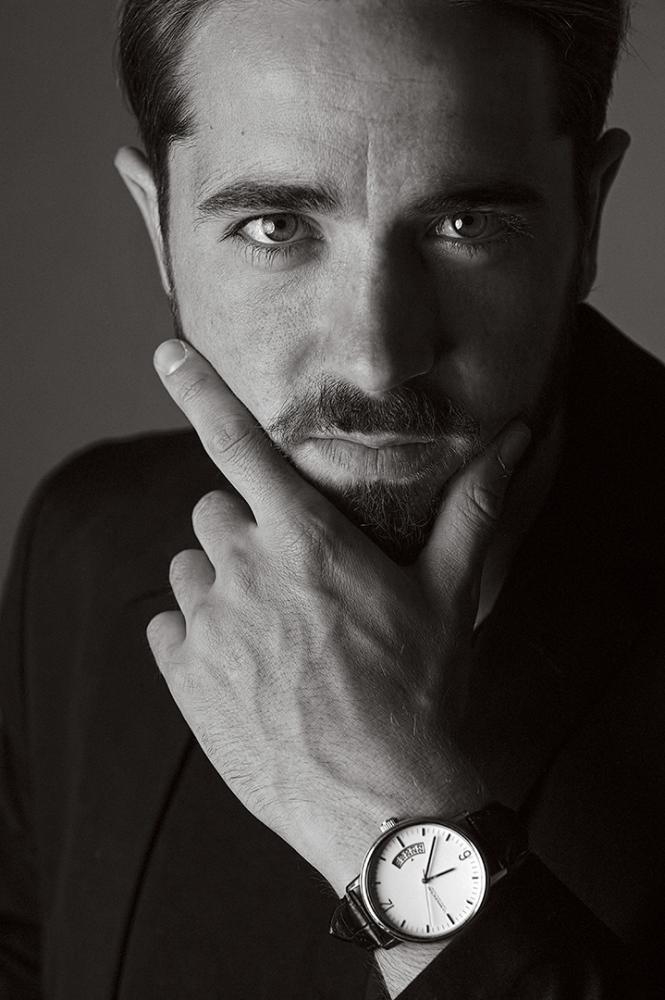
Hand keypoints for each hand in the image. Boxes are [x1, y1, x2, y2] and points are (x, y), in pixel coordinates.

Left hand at [146, 339, 530, 894]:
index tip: (167, 351)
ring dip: (221, 584)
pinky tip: (243, 668)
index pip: (239, 444)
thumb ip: (473, 509)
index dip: (200, 390)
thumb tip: (516, 441)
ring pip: (191, 569)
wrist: (382, 807)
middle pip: (216, 512)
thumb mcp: (450, 597)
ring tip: (272, 630)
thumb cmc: (420, 696)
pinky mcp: (185, 679)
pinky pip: (170, 628)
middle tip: (293, 577)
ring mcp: (209, 628)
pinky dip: (198, 636)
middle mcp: (245, 572)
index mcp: (306, 541)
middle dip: (246, 530)